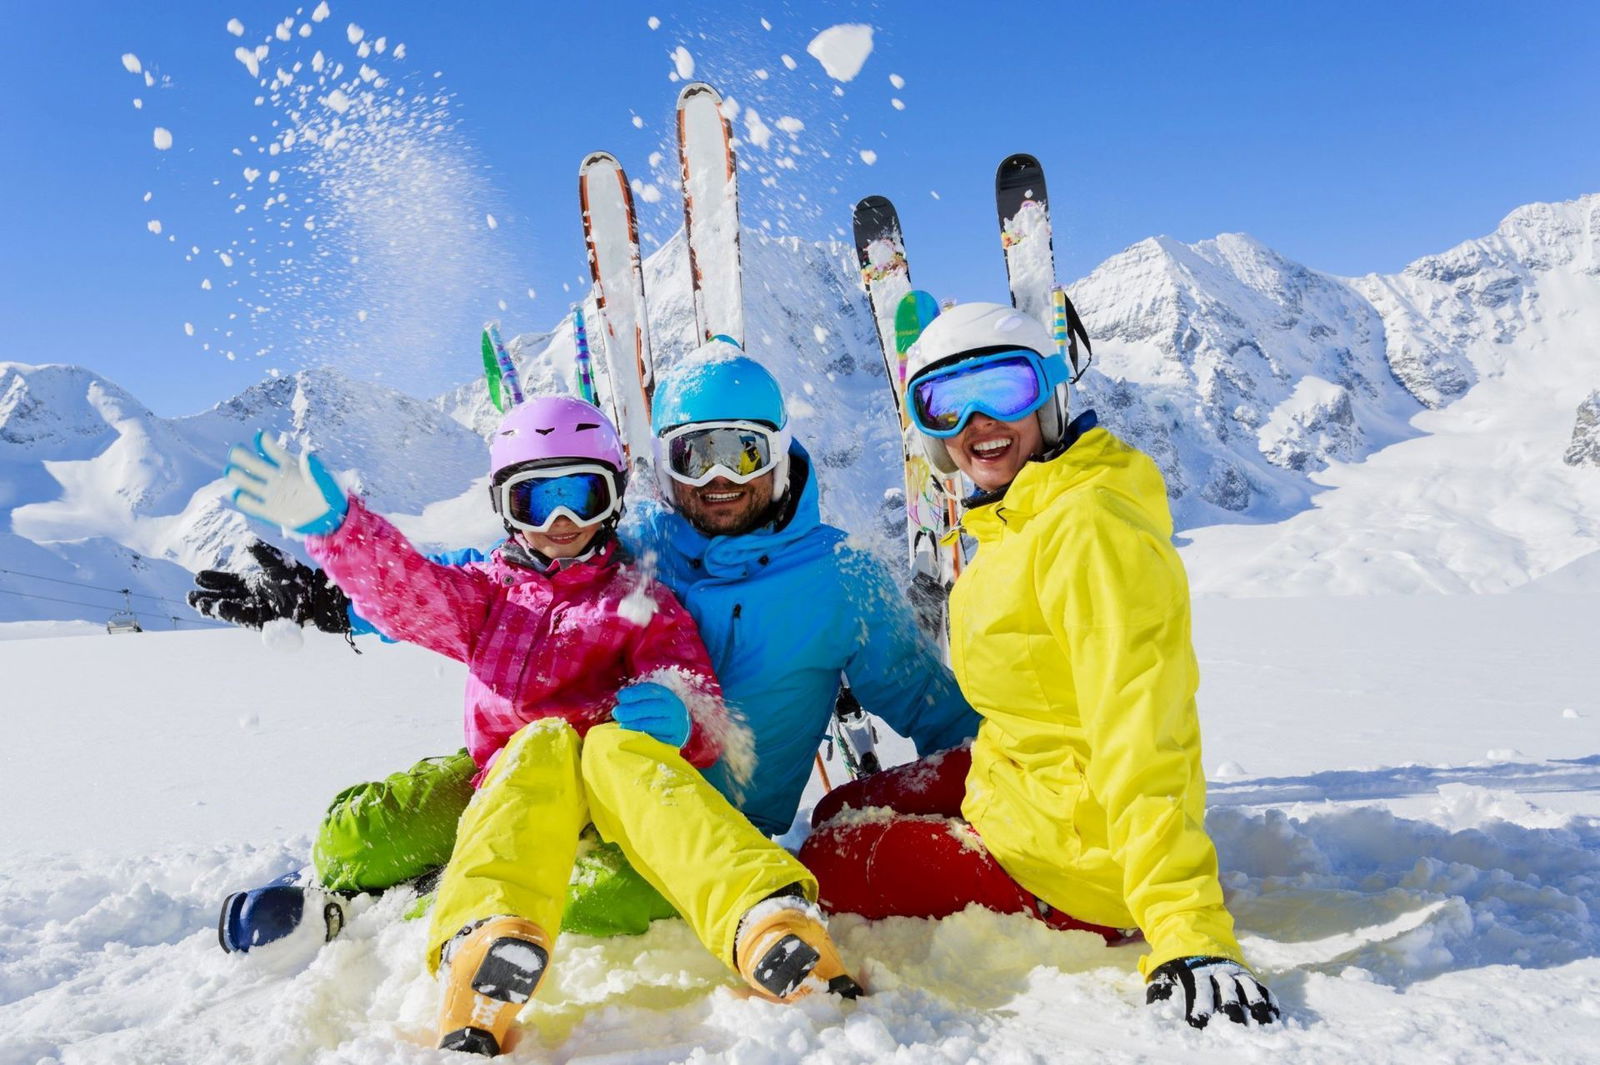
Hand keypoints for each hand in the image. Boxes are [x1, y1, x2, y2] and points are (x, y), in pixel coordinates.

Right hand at [188, 540, 351, 632]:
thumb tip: (248, 541)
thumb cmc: (299, 578)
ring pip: (231, 608)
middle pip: (225, 596)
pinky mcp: (264, 620)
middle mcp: (252, 596)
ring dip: (214, 606)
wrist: (316, 595)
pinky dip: (233, 611)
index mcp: (253, 582)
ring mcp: (257, 609)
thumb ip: (264, 553)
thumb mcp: (278, 563)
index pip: (229, 581)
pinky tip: (220, 606)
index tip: (198, 577)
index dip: (214, 580)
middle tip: (190, 595)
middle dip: (208, 596)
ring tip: (197, 603)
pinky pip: (245, 616)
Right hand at [224, 432, 348, 535]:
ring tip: (231, 471)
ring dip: (238, 476)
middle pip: (253, 464)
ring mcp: (270, 493)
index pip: (272, 451)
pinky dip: (243, 499)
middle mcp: (275, 477)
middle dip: (241, 456)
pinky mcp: (269, 510)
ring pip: (247, 482)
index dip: (265, 443)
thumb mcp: (325, 479)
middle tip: (235, 452)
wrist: (329, 517)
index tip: (262, 437)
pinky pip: (252, 505)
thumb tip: (305, 455)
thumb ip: (314, 468)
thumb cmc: (328, 493)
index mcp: (288, 466)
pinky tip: (236, 494)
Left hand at [611, 682, 690, 747]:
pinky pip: (659, 740)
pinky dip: (645, 739)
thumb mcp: (648, 700)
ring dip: (637, 725)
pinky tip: (634, 737)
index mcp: (665, 695)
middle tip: (617, 713)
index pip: (651, 691)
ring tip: (622, 725)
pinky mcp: (675, 740)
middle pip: (653, 708)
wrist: (677, 728)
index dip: (635, 694)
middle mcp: (674, 708)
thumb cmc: (655, 713)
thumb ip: (635, 697)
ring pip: (656, 725)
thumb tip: (621, 697)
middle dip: (633, 710)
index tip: (620, 697)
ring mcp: (676, 725)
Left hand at [1145, 956, 1280, 1028]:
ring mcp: (1235, 972)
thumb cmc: (1178, 961)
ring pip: (1248, 989)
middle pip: (1226, 993)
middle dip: (1230, 1011)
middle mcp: (1217, 971)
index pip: (1198, 992)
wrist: (1196, 933)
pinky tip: (1273, 1017)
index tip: (1199, 1026)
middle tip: (1234, 1029)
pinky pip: (1261, 987)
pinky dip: (1268, 1001)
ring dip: (1255, 1008)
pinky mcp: (1247, 974)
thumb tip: (1156, 1006)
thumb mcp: (1163, 970)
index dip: (1199, 1009)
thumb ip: (1159, 989)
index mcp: (1195, 972)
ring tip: (1261, 1026)